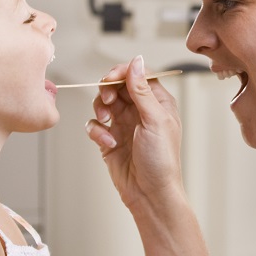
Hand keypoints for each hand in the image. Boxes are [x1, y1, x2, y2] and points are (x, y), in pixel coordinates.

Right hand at [87, 57, 185, 212]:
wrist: (150, 194)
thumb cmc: (161, 160)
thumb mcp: (155, 120)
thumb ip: (143, 90)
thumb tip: (136, 61)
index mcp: (158, 103)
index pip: (138, 75)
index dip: (122, 72)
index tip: (110, 78)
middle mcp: (140, 111)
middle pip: (117, 85)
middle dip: (108, 89)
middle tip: (108, 100)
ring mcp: (124, 124)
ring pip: (103, 102)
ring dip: (100, 108)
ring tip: (106, 120)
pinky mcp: (109, 139)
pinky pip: (95, 125)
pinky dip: (97, 131)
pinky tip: (108, 143)